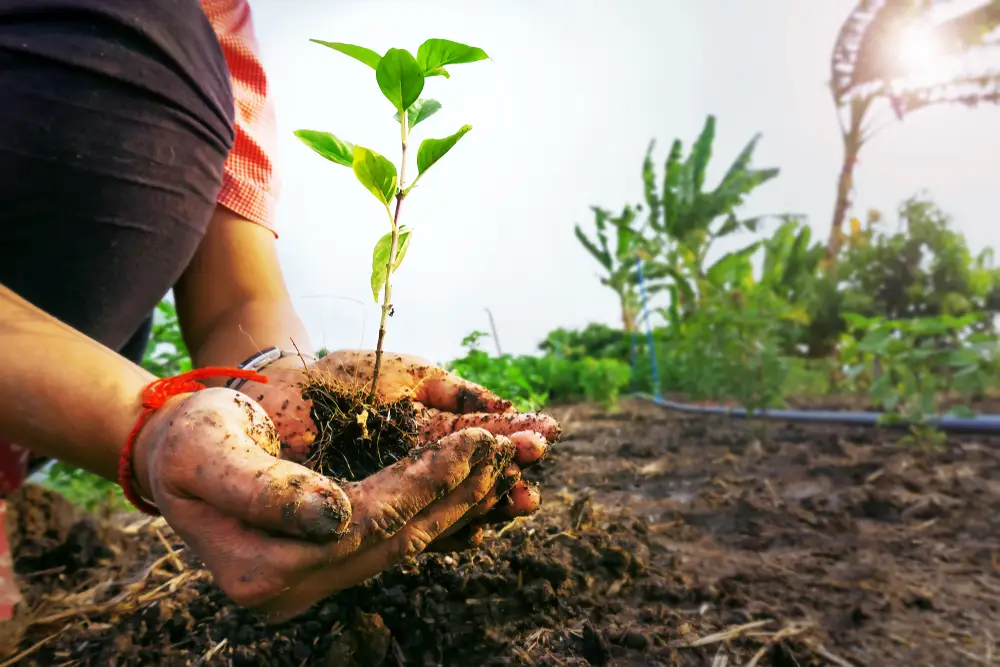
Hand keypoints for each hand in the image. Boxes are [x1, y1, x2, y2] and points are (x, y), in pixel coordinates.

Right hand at [132, 386, 515, 620]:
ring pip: (399, 548)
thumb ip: (264, 488)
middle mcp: (289, 592)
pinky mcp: (324, 571)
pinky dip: (433, 516)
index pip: (367, 522)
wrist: (175, 458)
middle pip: (392, 541)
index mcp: (259, 568)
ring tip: (499, 466)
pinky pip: (390, 546)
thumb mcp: (211, 452)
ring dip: (454, 507)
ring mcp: (309, 588)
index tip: (478, 439)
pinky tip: (470, 494)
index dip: (427, 481)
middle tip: (505, 448)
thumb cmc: (189, 442)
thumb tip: (334, 516)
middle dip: (455, 492)